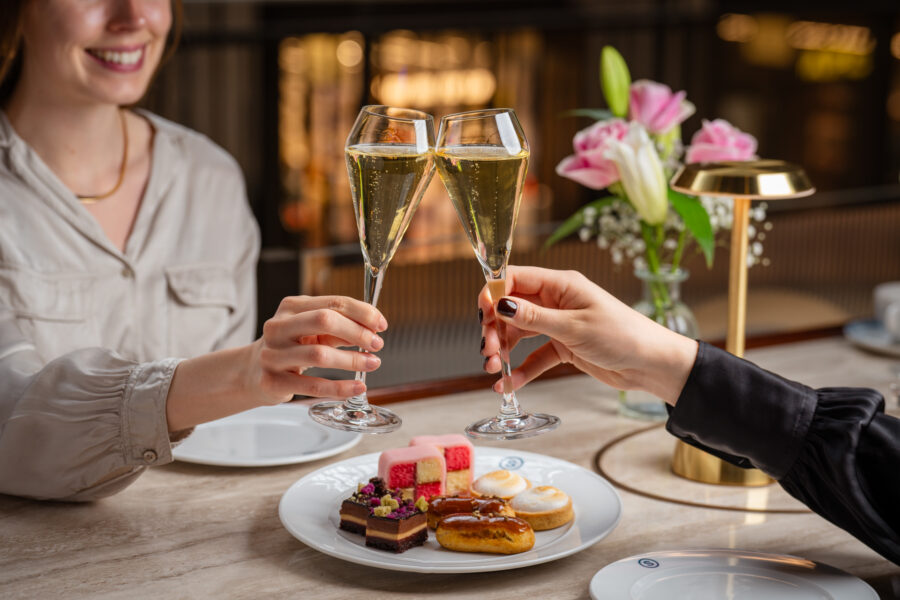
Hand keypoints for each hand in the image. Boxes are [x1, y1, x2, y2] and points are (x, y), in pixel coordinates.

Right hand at [250, 295, 387, 403]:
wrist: (252, 372)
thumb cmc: (291, 347)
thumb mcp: (312, 330)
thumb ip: (340, 327)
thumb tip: (373, 330)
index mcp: (291, 307)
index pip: (333, 302)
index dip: (362, 312)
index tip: (381, 324)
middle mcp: (278, 327)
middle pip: (324, 320)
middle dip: (357, 332)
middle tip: (377, 344)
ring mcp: (272, 354)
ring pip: (319, 355)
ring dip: (352, 360)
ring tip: (372, 363)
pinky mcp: (272, 382)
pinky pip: (312, 386)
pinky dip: (340, 387)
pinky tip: (357, 387)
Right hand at [479, 266, 696, 404]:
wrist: (651, 364)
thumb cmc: (623, 336)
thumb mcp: (574, 327)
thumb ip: (534, 318)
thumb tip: (501, 304)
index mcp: (560, 285)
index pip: (514, 279)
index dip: (493, 295)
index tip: (483, 317)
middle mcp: (557, 301)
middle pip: (512, 308)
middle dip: (495, 328)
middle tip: (489, 351)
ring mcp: (559, 324)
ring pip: (519, 333)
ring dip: (503, 350)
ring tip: (493, 370)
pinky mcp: (564, 347)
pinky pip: (535, 356)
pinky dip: (521, 369)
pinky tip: (508, 385)